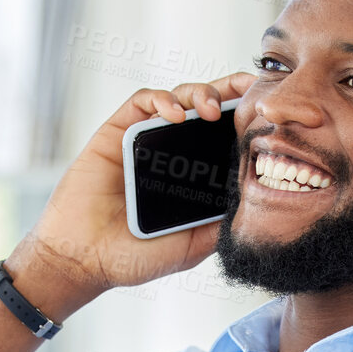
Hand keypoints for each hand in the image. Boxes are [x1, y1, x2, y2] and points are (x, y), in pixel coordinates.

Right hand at [5, 72, 257, 317]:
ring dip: (199, 93)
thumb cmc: (133, 257)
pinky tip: (175, 114)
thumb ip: (221, 223)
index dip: (245, 120)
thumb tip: (256, 198)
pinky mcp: (117, 132)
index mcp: (191, 175)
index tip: (268, 113)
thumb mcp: (193, 245)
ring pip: (178, 97)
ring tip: (211, 108)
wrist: (84, 259)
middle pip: (206, 107)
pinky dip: (162, 100)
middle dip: (230, 92)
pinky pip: (142, 102)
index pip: (224, 137)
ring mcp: (144, 140)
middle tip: (249, 93)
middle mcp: (171, 152)